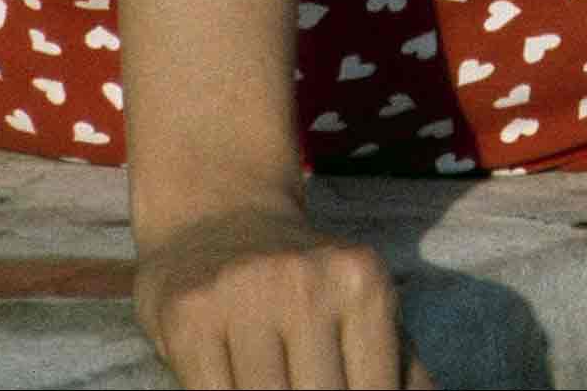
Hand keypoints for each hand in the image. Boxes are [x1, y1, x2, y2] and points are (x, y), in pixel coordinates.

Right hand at [134, 200, 434, 389]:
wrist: (218, 212)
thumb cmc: (303, 279)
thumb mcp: (359, 303)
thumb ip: (397, 361)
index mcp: (362, 281)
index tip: (348, 390)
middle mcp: (305, 283)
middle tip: (312, 385)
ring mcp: (243, 298)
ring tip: (282, 383)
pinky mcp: (189, 318)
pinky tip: (237, 385)